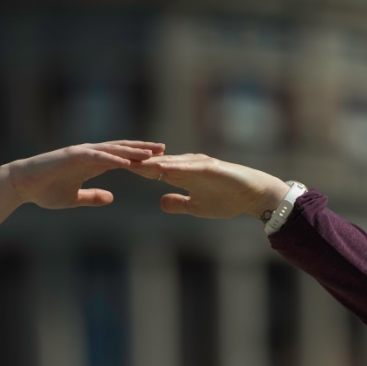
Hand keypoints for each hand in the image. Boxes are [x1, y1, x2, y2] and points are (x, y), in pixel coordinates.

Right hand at [3, 141, 164, 209]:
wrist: (23, 185)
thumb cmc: (45, 191)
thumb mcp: (75, 198)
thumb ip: (93, 196)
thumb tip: (111, 198)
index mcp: (92, 164)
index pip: (121, 158)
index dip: (139, 158)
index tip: (158, 159)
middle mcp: (89, 154)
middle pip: (121, 149)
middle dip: (142, 149)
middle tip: (164, 149)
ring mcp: (81, 153)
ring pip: (112, 150)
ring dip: (132, 151)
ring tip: (151, 152)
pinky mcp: (72, 156)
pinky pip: (97, 157)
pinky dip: (112, 158)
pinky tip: (127, 162)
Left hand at [126, 152, 290, 220]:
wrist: (252, 195)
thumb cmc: (226, 199)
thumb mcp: (196, 207)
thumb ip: (178, 203)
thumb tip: (160, 202)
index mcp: (181, 174)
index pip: (152, 170)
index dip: (134, 169)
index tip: (114, 169)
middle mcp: (187, 165)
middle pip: (156, 161)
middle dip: (136, 161)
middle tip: (115, 158)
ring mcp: (199, 164)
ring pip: (170, 161)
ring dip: (151, 161)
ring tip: (131, 161)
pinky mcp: (211, 167)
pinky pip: (190, 167)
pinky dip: (175, 166)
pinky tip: (162, 167)